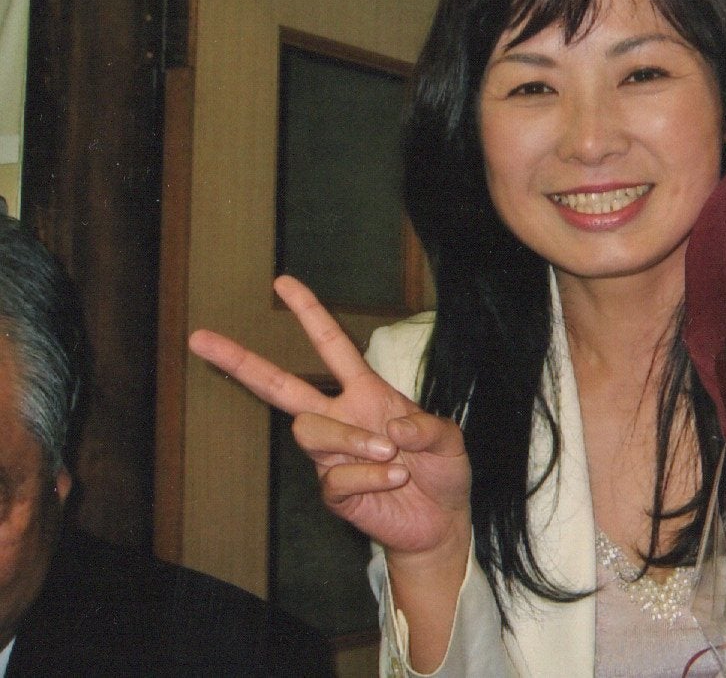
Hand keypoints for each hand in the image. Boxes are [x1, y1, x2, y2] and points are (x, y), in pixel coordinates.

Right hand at [188, 276, 470, 560]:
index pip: (330, 347)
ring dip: (351, 439)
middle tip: (200, 338)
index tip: (282, 283)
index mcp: (366, 394)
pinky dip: (368, 476)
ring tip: (391, 453)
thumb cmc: (442, 471)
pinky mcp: (334, 492)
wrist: (443, 520)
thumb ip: (427, 427)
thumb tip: (390, 425)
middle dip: (240, 361)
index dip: (309, 313)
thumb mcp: (449, 440)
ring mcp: (332, 457)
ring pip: (309, 431)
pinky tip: (393, 478)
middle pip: (279, 386)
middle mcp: (341, 418)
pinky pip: (334, 477)